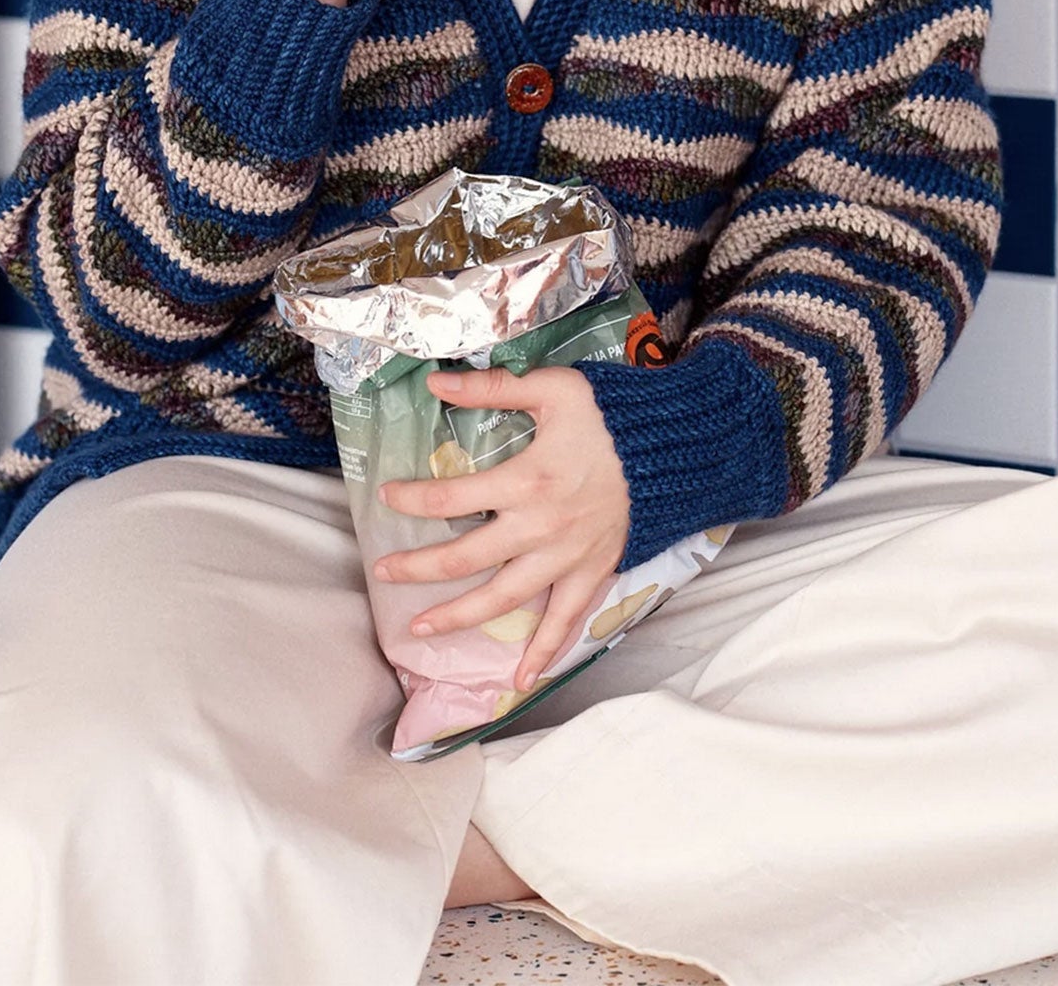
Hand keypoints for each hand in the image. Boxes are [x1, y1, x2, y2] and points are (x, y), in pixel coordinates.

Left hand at [375, 365, 631, 691]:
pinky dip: (545, 651)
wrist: (675, 445)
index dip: (413, 500)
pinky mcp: (593, 573)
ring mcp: (567, 558)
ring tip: (420, 628)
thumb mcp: (552, 388)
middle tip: (382, 574)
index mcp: (526, 481)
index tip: (386, 497)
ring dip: (459, 616)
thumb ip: (491, 388)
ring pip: (503, 599)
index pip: (452, 498)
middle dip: (419, 567)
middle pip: (466, 558)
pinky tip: (521, 677)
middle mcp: (540, 529)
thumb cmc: (612, 415)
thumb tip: (436, 380)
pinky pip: (565, 620)